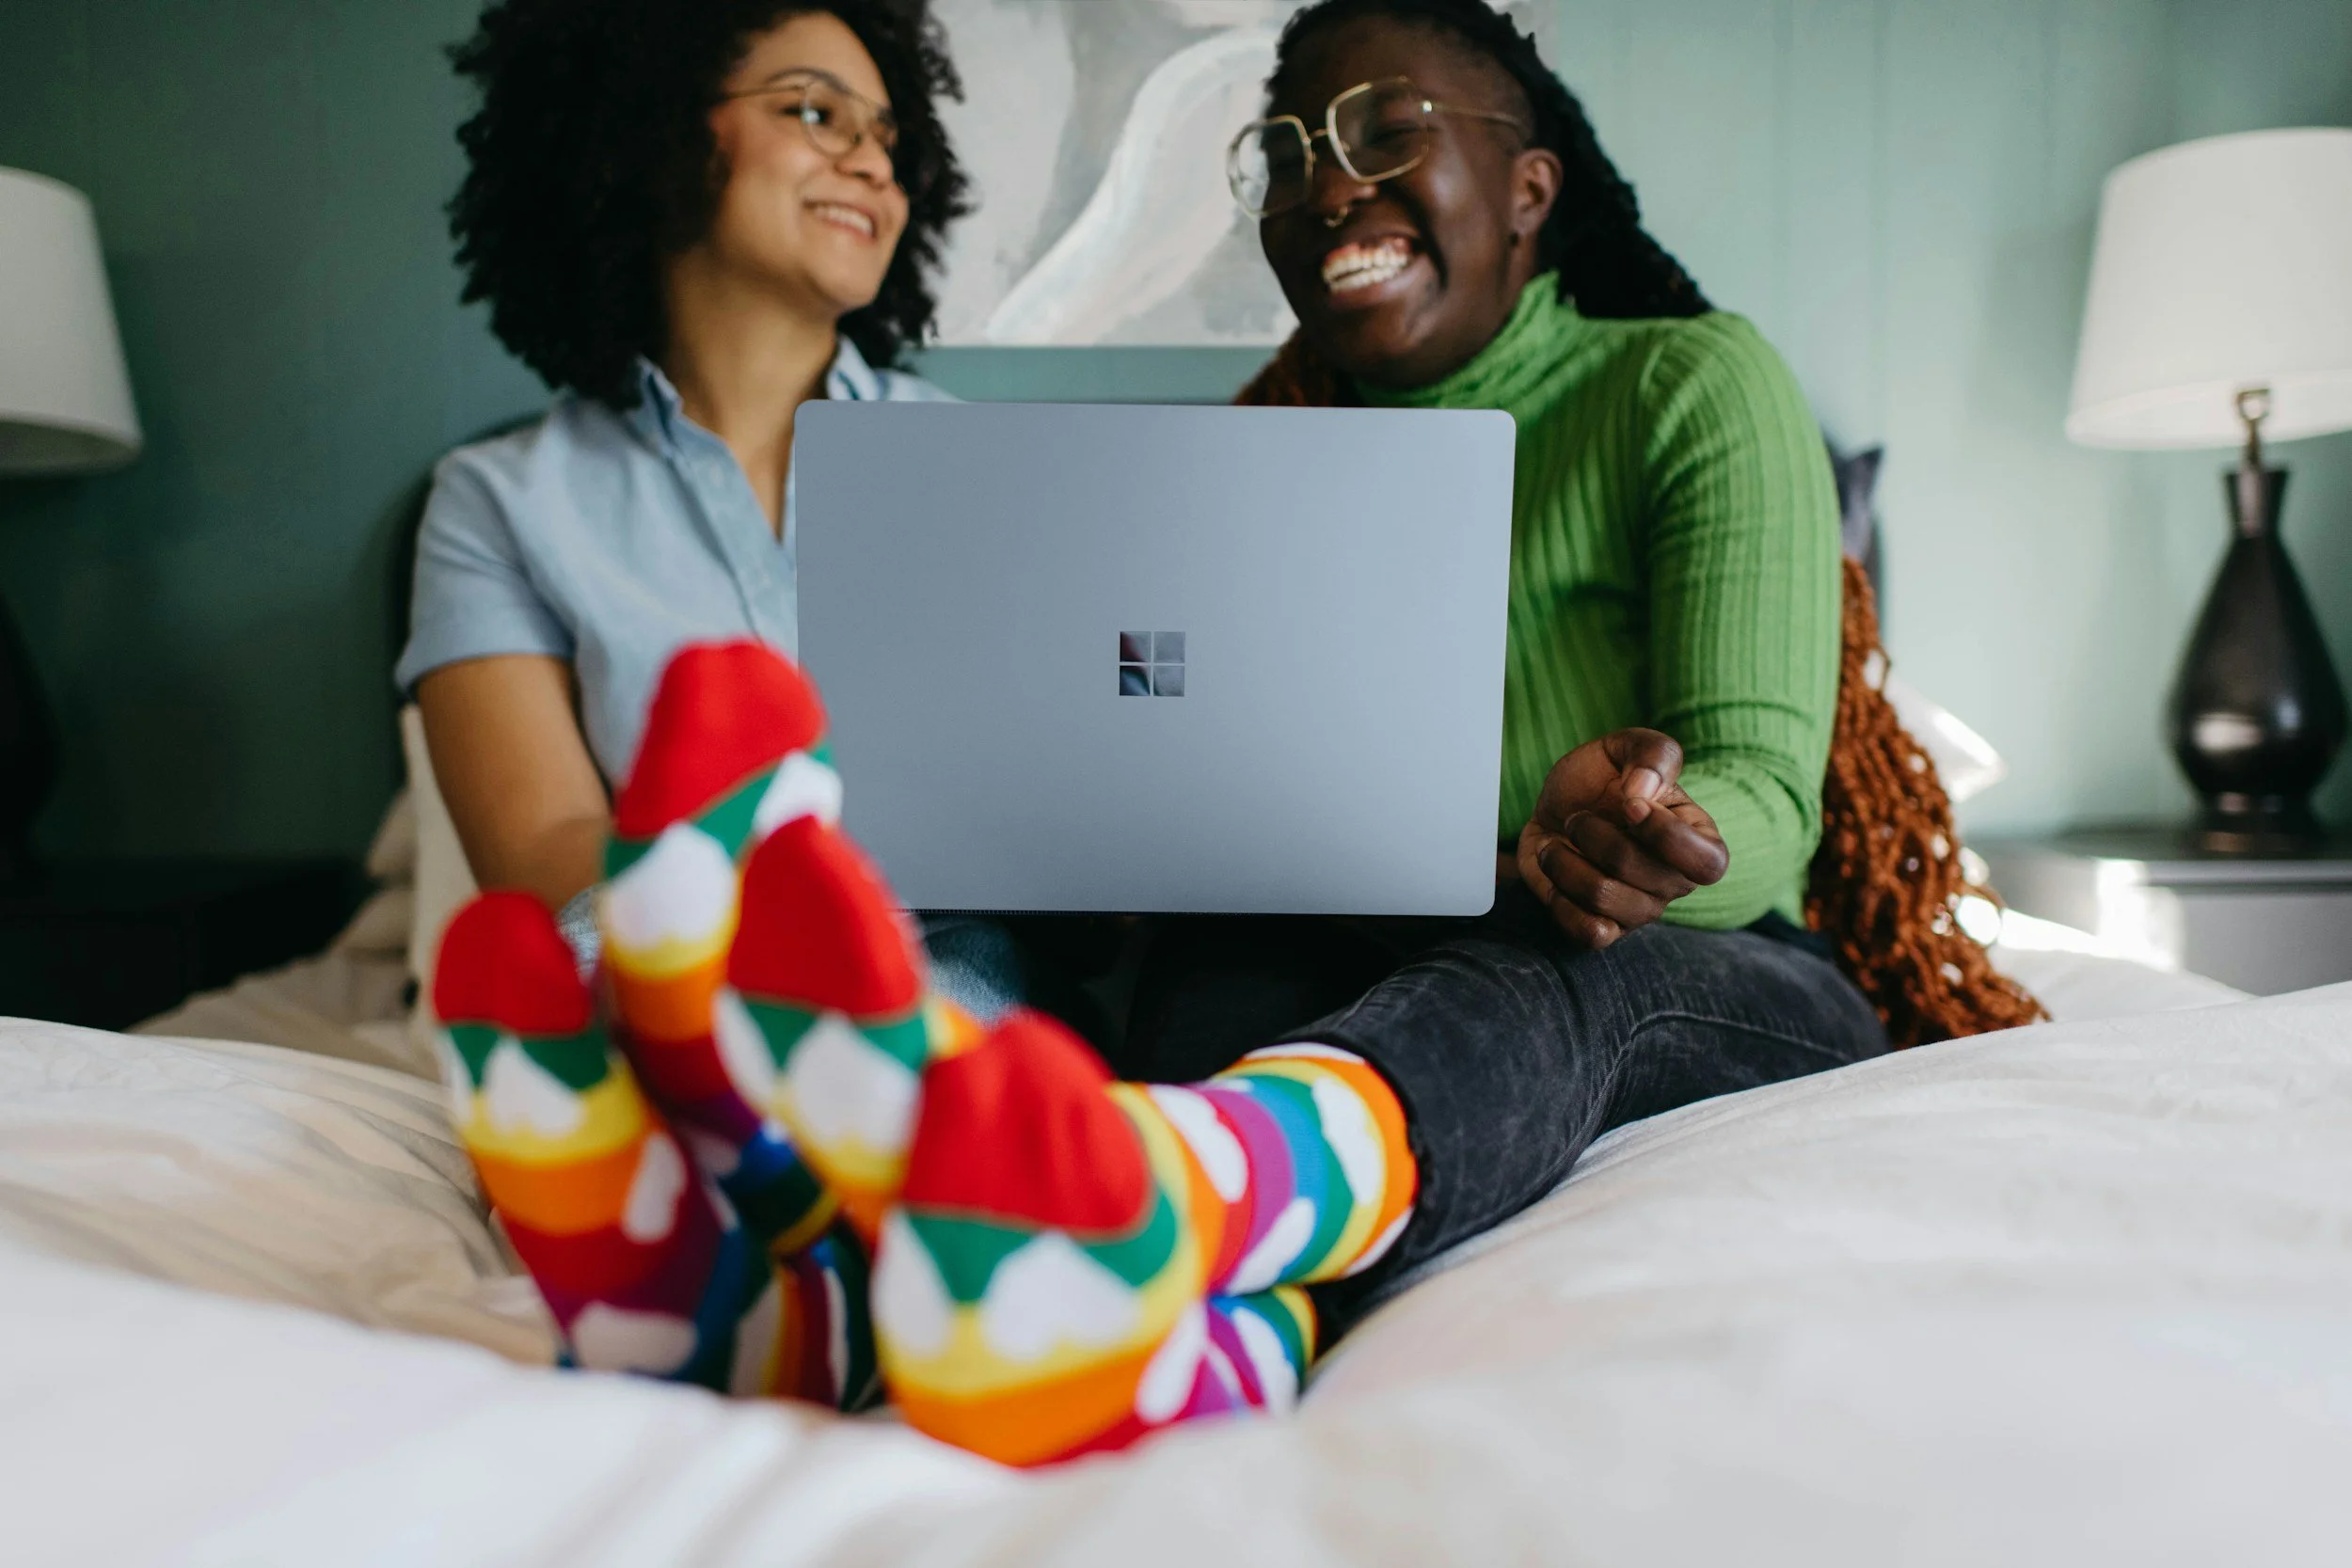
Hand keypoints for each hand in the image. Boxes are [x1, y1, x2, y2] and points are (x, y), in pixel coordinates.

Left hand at [1515, 729, 1728, 950]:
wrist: (1559, 808)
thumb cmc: (1603, 778)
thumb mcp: (1629, 745)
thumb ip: (1652, 754)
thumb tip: (1643, 791)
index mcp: (1698, 839)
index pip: (1707, 863)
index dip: (1665, 836)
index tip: (1629, 804)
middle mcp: (1675, 882)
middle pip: (1643, 876)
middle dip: (1595, 837)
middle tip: (1577, 817)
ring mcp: (1640, 910)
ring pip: (1604, 900)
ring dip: (1565, 862)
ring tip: (1557, 841)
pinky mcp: (1604, 928)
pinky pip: (1587, 932)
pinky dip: (1559, 897)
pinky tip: (1557, 871)